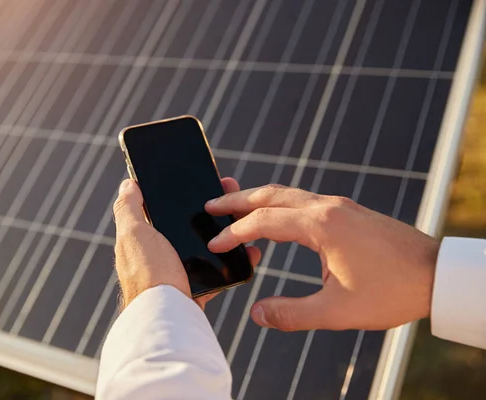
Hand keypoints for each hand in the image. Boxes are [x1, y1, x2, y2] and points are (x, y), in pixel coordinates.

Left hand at [113, 178, 261, 309]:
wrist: (167, 317)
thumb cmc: (148, 274)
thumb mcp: (134, 234)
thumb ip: (129, 209)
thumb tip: (127, 184)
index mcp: (143, 238)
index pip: (163, 208)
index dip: (181, 193)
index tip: (203, 179)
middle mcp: (159, 254)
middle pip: (188, 225)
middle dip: (211, 210)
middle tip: (231, 196)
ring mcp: (178, 271)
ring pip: (207, 245)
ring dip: (226, 232)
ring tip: (244, 220)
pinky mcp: (195, 287)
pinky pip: (218, 270)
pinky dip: (233, 261)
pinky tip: (248, 252)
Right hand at [205, 184, 439, 330]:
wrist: (436, 274)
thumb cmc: (391, 291)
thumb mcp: (337, 311)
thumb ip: (291, 313)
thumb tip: (258, 314)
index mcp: (320, 225)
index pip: (263, 221)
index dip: (234, 232)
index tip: (214, 242)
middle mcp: (327, 207)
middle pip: (270, 194)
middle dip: (237, 199)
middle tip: (211, 205)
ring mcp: (339, 206)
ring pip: (288, 193)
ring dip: (258, 199)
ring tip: (235, 209)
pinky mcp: (348, 211)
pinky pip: (304, 200)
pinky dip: (280, 206)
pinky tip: (277, 222)